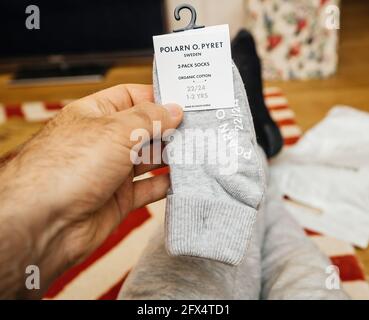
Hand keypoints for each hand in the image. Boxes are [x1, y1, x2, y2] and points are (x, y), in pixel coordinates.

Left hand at [0, 84, 182, 297]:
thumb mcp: (115, 131)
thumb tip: (174, 110)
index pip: (132, 97)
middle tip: (199, 128)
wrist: (47, 223)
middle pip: (144, 129)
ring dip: (172, 156)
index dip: (157, 98)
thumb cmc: (69, 167)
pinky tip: (184, 179)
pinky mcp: (119, 198)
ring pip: (149, 159)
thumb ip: (149, 119)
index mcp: (96, 115)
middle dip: (170, 129)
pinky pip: (148, 188)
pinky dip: (166, 184)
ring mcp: (112, 171)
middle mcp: (105, 142)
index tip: (185, 101)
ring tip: (198, 151)